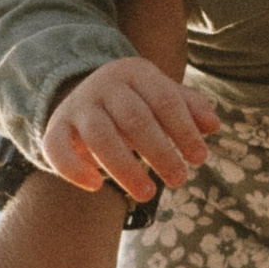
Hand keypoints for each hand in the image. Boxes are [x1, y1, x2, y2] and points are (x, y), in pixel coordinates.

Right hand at [41, 55, 219, 204]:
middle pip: (134, 118)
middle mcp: (104, 85)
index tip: (200, 158)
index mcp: (135, 73)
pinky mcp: (55, 128)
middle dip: (159, 151)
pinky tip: (97, 186)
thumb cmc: (136, 102)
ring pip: (99, 136)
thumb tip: (213, 125)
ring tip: (148, 194)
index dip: (183, 130)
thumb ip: (189, 108)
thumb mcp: (162, 97)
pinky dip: (74, 169)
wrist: (84, 95)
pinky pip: (57, 148)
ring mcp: (77, 106)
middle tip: (179, 180)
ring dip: (125, 168)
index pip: (164, 99)